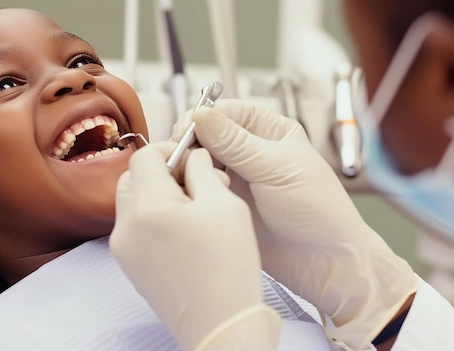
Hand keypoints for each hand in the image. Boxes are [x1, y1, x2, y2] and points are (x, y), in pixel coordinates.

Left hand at [110, 141, 279, 350]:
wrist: (221, 325)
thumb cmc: (228, 269)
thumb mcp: (225, 206)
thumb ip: (202, 170)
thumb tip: (192, 155)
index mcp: (147, 208)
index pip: (144, 156)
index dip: (170, 149)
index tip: (192, 157)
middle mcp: (125, 227)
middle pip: (132, 177)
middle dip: (161, 171)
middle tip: (194, 181)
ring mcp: (123, 249)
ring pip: (131, 201)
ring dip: (156, 193)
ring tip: (192, 207)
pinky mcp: (129, 265)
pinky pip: (134, 227)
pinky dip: (152, 217)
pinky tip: (183, 229)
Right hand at [188, 99, 416, 348]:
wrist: (323, 263)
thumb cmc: (317, 211)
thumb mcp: (276, 169)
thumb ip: (235, 143)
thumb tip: (200, 116)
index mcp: (270, 132)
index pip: (226, 112)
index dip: (203, 118)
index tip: (184, 130)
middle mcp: (250, 151)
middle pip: (207, 135)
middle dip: (190, 143)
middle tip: (179, 156)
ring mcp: (236, 178)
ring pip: (199, 161)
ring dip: (187, 166)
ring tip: (183, 176)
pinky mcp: (225, 202)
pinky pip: (199, 187)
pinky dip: (188, 186)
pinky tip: (186, 192)